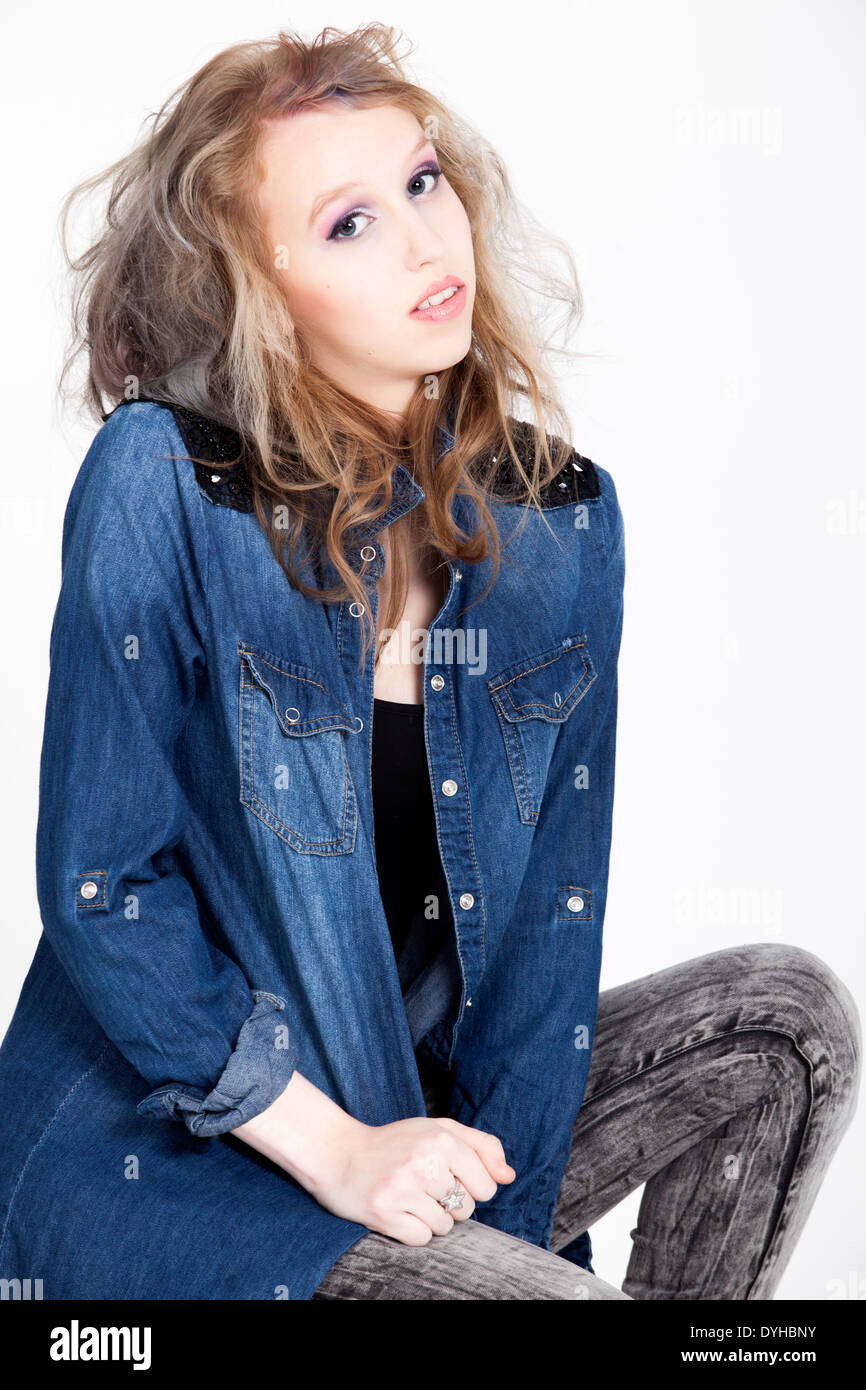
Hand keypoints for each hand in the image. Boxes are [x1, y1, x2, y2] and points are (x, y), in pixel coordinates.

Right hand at [231, 1070, 515, 1244]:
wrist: (338, 1153)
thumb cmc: (396, 1142)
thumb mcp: (439, 1130)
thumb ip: (481, 1147)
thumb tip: (509, 1176)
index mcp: (442, 1138)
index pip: (486, 1187)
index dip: (471, 1186)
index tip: (447, 1175)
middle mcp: (424, 1162)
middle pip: (466, 1209)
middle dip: (450, 1202)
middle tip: (422, 1184)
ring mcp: (402, 1188)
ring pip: (444, 1227)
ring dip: (430, 1217)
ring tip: (408, 1196)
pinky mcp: (383, 1213)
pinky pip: (421, 1239)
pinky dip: (412, 1230)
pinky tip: (397, 1210)